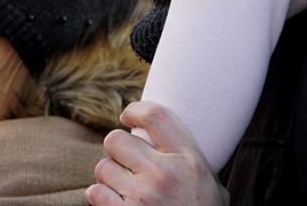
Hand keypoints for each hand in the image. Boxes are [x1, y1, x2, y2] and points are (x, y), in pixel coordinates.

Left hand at [86, 101, 229, 205]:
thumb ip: (192, 159)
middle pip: (116, 139)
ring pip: (102, 167)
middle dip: (116, 149)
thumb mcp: (212, 184)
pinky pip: (94, 193)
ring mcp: (142, 197)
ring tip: (123, 185)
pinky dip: (100, 196)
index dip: (134, 110)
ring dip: (109, 175)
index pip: (154, 115)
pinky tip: (114, 201)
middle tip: (125, 160)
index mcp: (189, 159)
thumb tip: (167, 135)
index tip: (127, 116)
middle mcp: (164, 174)